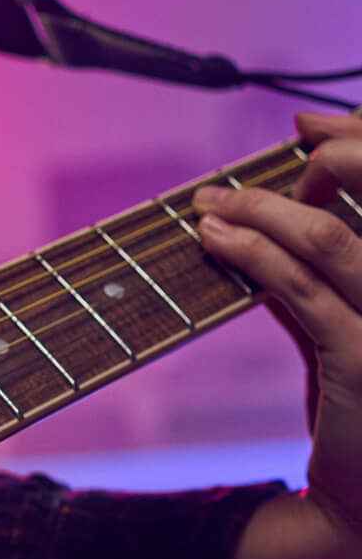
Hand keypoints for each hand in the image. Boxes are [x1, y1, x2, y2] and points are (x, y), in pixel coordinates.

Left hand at [196, 110, 361, 558]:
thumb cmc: (359, 429)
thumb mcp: (343, 345)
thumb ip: (316, 292)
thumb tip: (259, 241)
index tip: (311, 129)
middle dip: (326, 157)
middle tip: (269, 150)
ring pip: (333, 238)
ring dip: (264, 209)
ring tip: (211, 202)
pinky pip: (302, 290)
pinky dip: (252, 255)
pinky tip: (215, 239)